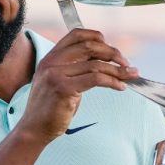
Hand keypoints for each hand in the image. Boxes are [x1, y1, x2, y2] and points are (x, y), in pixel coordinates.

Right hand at [16, 28, 138, 143]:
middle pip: (89, 46)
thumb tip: (105, 61)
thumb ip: (76, 69)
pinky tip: (120, 87)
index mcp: (50, 57)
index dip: (98, 37)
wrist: (34, 129)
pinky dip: (112, 81)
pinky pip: (95, 79)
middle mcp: (51, 62)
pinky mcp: (63, 88)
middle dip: (113, 53)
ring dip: (118, 70)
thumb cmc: (51, 108)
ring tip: (130, 76)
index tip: (112, 48)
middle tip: (126, 63)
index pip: (76, 35)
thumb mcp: (60, 81)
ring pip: (95, 64)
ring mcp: (55, 74)